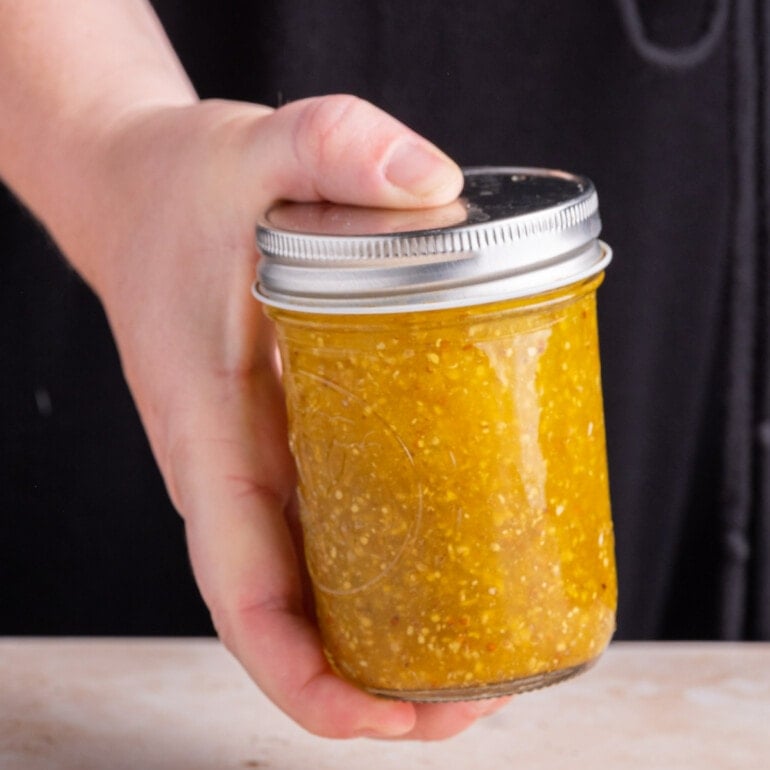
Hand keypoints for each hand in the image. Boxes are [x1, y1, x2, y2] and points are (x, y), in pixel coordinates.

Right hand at [69, 95, 508, 738]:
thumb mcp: (254, 150)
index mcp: (211, 439)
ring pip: (319, 583)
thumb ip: (332, 145)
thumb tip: (430, 181)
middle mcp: (235, 472)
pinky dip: (385, 563)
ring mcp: (262, 461)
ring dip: (391, 632)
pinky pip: (333, 524)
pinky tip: (447, 554)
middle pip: (298, 618)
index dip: (313, 681)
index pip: (246, 599)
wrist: (141, 188)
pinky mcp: (287, 436)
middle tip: (482, 692)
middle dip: (381, 679)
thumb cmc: (180, 189)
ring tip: (484, 650)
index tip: (398, 718)